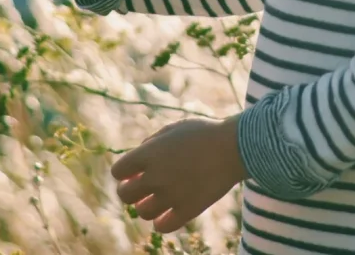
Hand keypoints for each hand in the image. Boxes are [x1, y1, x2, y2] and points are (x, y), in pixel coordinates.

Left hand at [113, 117, 246, 232]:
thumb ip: (151, 144)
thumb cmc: (205, 134)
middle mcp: (155, 176)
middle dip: (130, 191)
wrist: (235, 147)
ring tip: (157, 200)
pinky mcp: (187, 210)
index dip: (124, 172)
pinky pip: (163, 226)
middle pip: (125, 195)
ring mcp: (171, 195)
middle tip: (142, 188)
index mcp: (149, 153)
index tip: (134, 172)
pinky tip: (167, 214)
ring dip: (146, 206)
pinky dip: (161, 222)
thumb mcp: (174, 129)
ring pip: (142, 212)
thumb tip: (137, 161)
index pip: (118, 171)